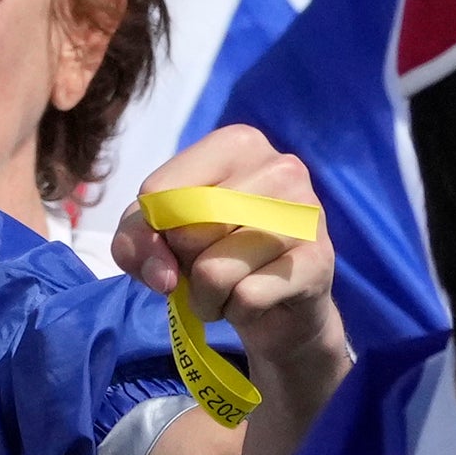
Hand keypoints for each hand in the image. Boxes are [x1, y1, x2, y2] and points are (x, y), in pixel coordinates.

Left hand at [114, 125, 349, 404]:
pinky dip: (237, 311)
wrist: (277, 307)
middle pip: (188, 230)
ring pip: (214, 271)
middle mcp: (280, 167)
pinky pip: (246, 298)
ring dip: (207, 296)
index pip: (159, 192)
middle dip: (184, 264)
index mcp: (237, 143)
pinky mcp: (319, 262)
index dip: (155, 230)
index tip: (178, 237)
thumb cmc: (211, 253)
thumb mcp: (155, 237)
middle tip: (210, 262)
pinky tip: (256, 299)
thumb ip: (136, 240)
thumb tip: (163, 275)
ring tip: (230, 286)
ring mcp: (306, 213)